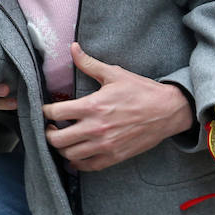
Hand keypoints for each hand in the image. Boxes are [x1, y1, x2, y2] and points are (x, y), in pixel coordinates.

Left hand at [41, 44, 194, 170]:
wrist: (168, 111)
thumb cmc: (141, 91)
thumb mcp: (114, 74)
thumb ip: (89, 64)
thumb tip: (73, 48)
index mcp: (93, 106)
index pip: (56, 112)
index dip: (46, 111)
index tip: (47, 109)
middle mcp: (96, 128)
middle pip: (58, 139)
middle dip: (48, 133)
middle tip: (50, 127)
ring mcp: (105, 145)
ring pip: (70, 155)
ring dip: (61, 148)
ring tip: (62, 139)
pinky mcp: (114, 156)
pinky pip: (87, 166)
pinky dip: (77, 163)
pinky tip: (76, 155)